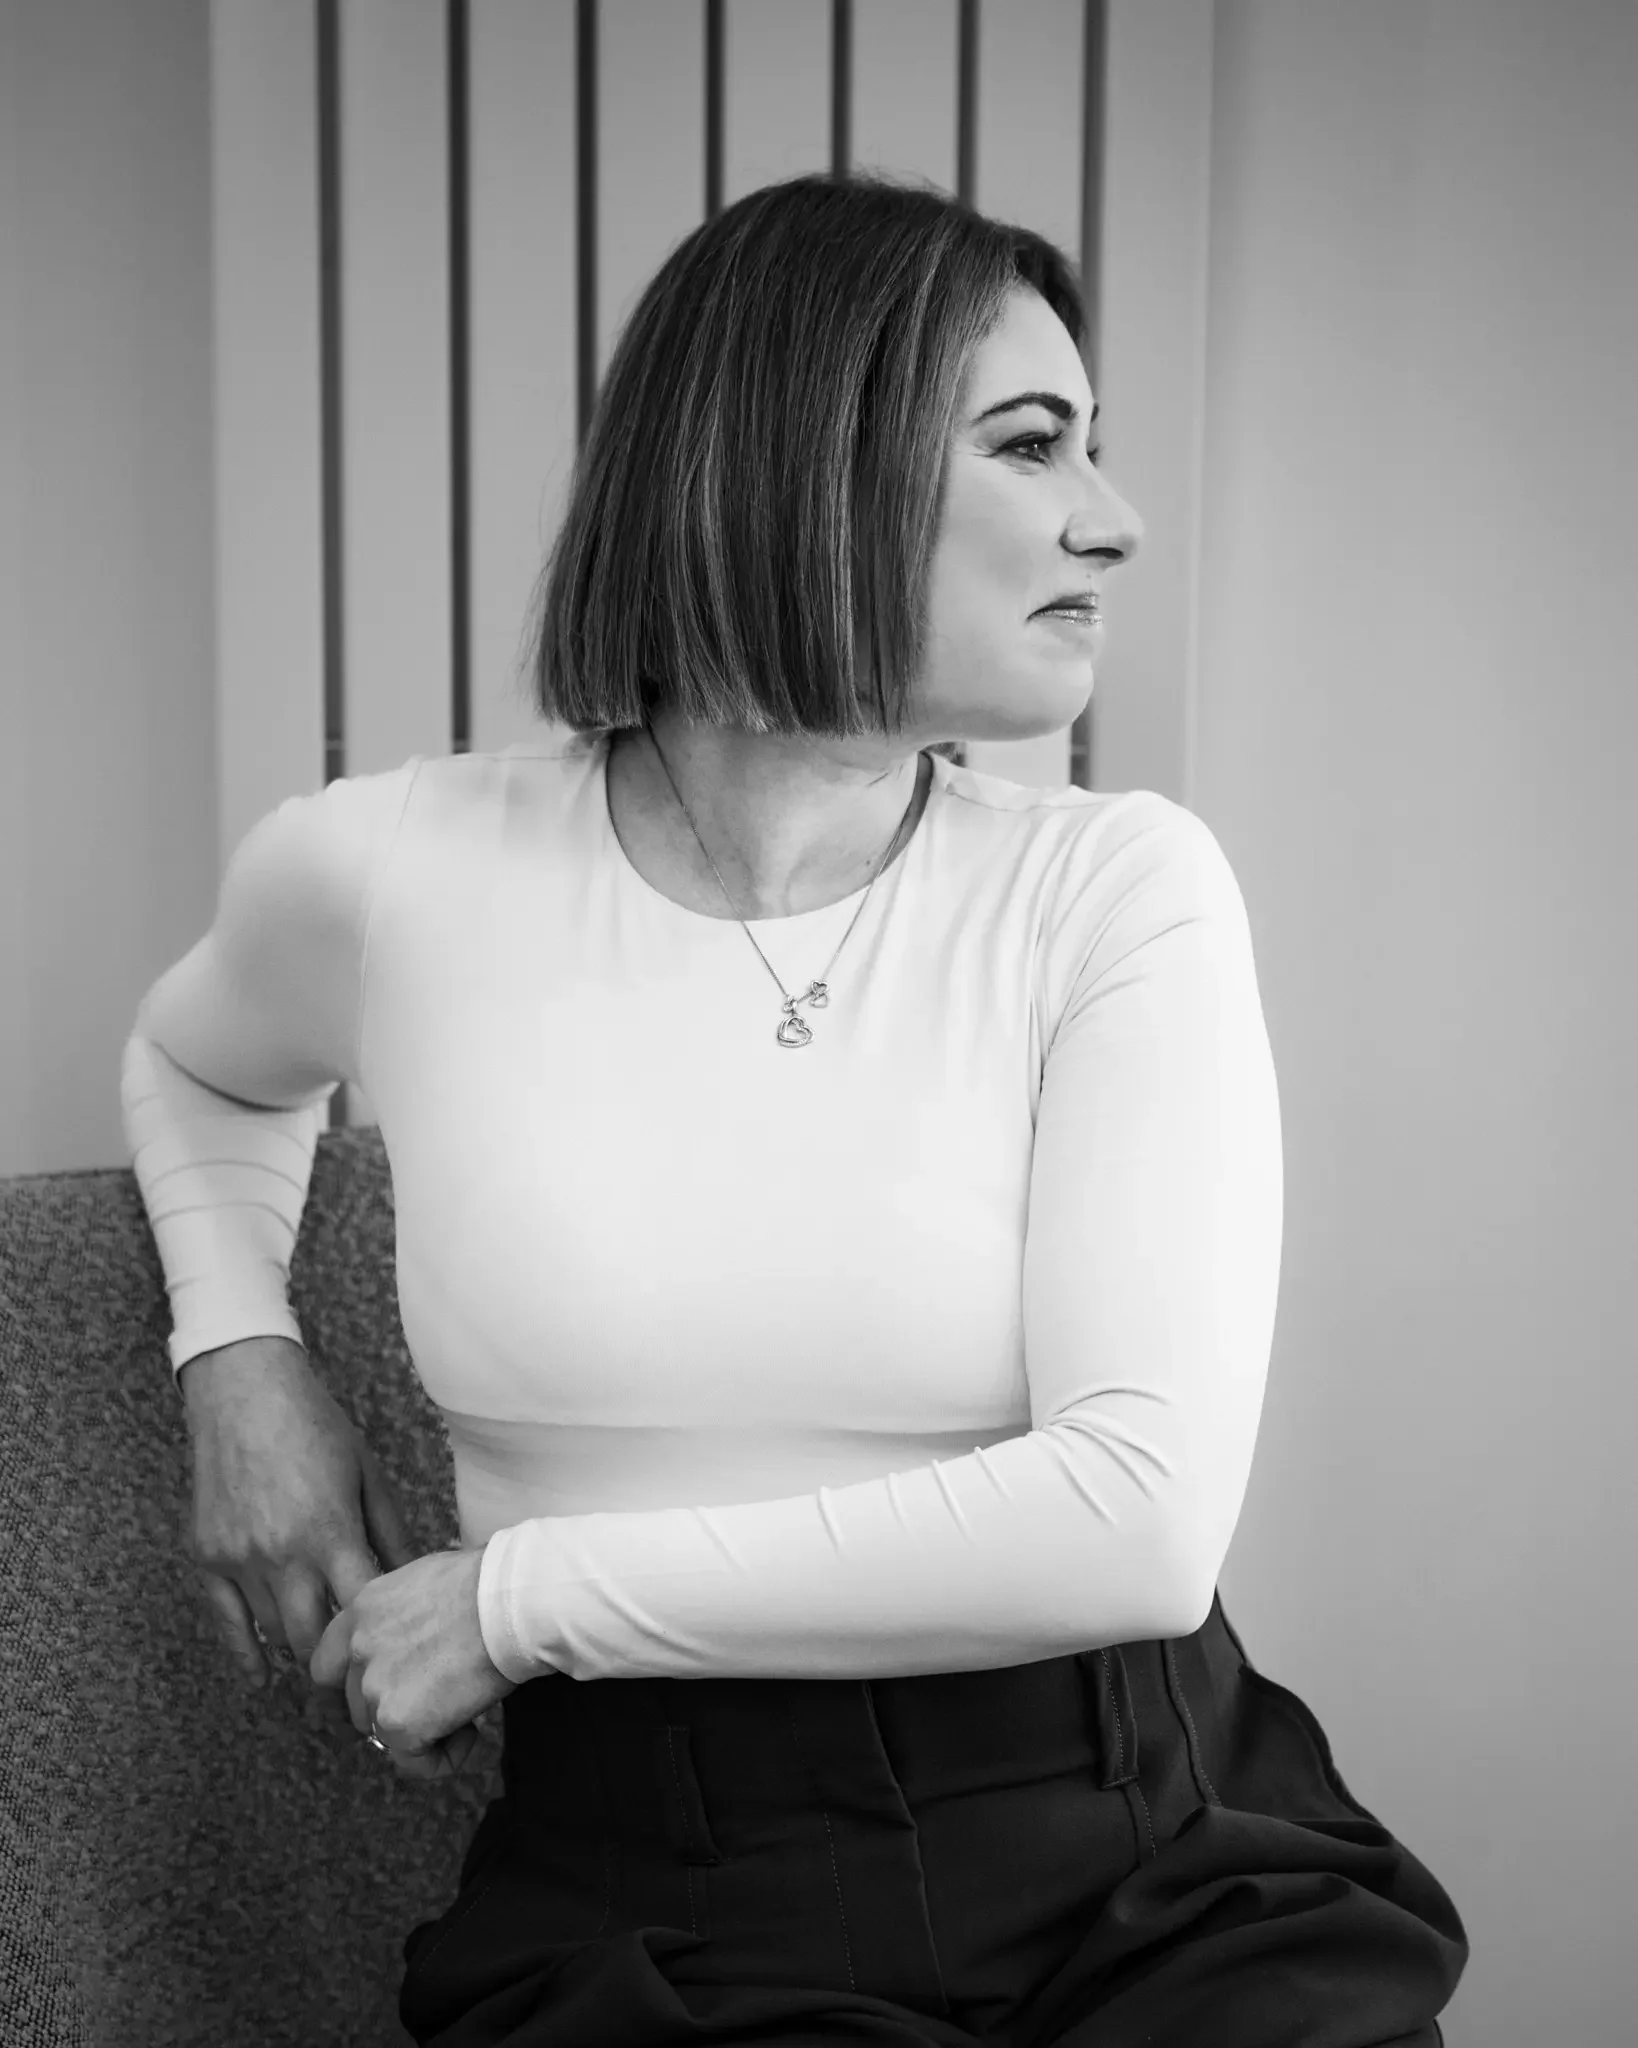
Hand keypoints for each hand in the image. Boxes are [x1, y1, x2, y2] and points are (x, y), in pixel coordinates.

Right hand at [182, 1334, 413, 1741]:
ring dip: (302, 1648)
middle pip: (315, 1641)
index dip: (383, 1636)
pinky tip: (261, 1676)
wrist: (244, 1392)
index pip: (362, 1611)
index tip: (399, 1649)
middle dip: (342, 1660)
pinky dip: (245, 1653)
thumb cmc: (316, 1427)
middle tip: (363, 1669)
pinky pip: (226, 1622)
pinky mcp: (207, 1557)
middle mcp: (282, 1555)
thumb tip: (418, 1580)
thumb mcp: (367, 1475)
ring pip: (276, 1633)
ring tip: (328, 1660)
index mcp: (330, 1533)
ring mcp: (239, 1559)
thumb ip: (389, 1533)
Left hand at [310, 1545, 517, 1779]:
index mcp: (364, 1608)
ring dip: (421, 1730)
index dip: (347, 1688)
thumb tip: (418, 1640)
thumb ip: (405, 1615)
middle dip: (392, 1710)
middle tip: (434, 1706)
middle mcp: (358, 1648)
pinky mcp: (399, 1722)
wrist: (509, 1602)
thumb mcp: (428, 1581)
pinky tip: (472, 1736)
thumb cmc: (489, 1584)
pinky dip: (442, 1758)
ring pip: (384, 1732)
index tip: (369, 1701)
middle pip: (356, 1702)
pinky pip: (412, 1761)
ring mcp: (374, 1687)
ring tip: (467, 1713)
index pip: (327, 1660)